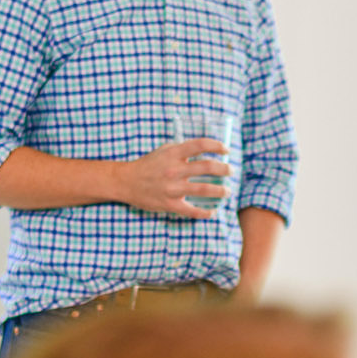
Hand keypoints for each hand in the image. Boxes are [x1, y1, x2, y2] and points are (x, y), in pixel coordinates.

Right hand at [115, 140, 231, 218]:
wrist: (126, 182)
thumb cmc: (148, 165)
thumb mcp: (163, 151)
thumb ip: (182, 150)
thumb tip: (205, 150)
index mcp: (173, 154)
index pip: (200, 145)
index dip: (216, 146)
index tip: (226, 150)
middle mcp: (174, 170)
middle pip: (207, 167)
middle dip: (223, 169)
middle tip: (230, 171)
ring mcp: (172, 188)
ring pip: (204, 189)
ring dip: (220, 190)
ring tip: (227, 191)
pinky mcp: (169, 204)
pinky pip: (191, 210)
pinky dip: (204, 212)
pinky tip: (212, 211)